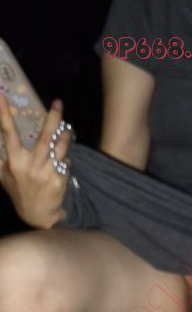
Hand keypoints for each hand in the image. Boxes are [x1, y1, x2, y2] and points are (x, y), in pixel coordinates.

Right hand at [0, 97, 71, 228]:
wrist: (38, 215)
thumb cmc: (19, 192)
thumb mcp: (4, 176)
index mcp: (15, 161)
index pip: (8, 134)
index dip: (4, 114)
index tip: (1, 95)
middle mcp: (31, 166)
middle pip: (45, 136)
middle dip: (54, 117)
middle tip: (59, 103)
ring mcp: (47, 173)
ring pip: (60, 146)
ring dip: (65, 135)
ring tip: (66, 128)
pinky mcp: (60, 180)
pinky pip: (66, 161)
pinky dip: (65, 158)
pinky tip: (61, 161)